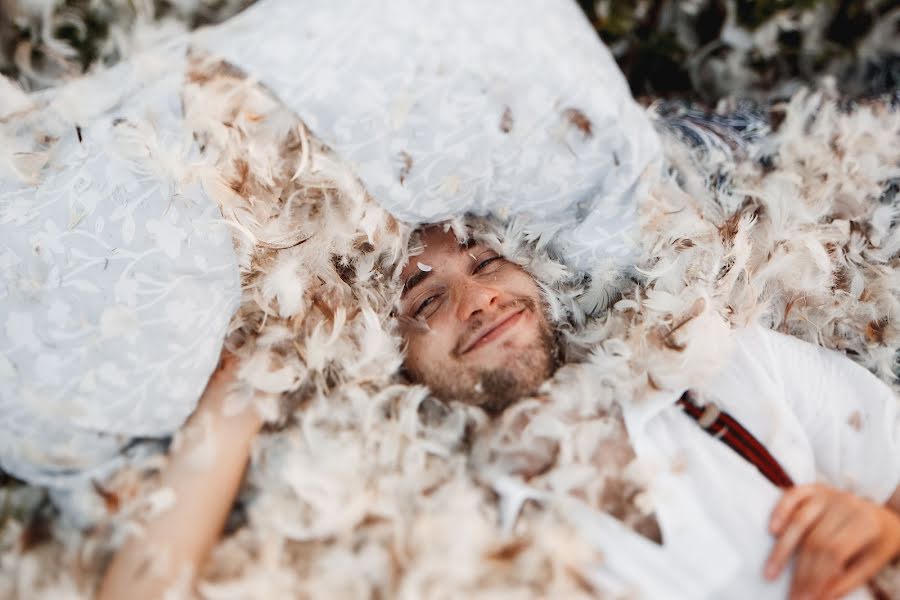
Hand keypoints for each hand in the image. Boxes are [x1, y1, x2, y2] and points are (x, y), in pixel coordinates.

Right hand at [764, 483, 899, 599]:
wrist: (883, 517)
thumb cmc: (876, 543)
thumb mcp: (871, 564)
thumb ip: (846, 581)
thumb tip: (819, 597)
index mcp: (865, 524)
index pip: (834, 552)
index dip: (817, 576)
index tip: (806, 597)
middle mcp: (846, 504)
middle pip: (814, 540)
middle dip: (799, 571)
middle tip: (790, 594)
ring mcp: (828, 494)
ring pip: (799, 521)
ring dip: (782, 550)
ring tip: (769, 572)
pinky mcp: (814, 488)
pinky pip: (792, 496)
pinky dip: (780, 511)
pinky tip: (771, 531)